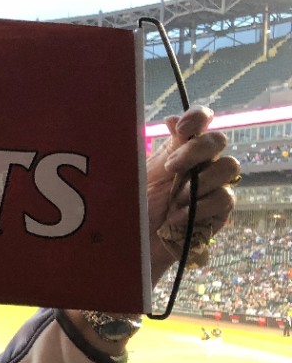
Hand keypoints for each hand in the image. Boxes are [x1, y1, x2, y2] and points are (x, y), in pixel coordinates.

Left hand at [145, 105, 237, 282]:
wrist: (137, 245)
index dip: (198, 117)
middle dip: (195, 151)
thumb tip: (172, 119)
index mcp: (179, 150)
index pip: (200, 121)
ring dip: (198, 183)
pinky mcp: (220, 210)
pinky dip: (200, 207)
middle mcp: (200, 164)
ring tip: (173, 201)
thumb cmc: (134, 209)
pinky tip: (178, 217)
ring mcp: (213, 185)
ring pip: (228, 167)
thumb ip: (159, 149)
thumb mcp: (140, 176)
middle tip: (170, 167)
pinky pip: (225, 197)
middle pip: (218, 140)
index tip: (181, 128)